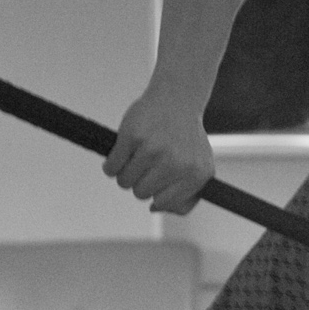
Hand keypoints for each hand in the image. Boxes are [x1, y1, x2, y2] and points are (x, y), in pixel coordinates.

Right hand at [103, 88, 213, 213]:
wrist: (177, 101)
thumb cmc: (185, 139)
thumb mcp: (198, 168)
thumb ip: (185, 196)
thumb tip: (155, 209)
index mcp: (195, 174)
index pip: (164, 202)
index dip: (156, 194)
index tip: (157, 181)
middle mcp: (176, 164)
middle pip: (141, 193)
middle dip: (139, 182)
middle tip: (145, 166)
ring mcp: (154, 150)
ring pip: (125, 182)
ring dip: (125, 174)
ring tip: (134, 160)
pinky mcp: (133, 137)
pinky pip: (111, 167)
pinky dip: (111, 166)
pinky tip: (119, 157)